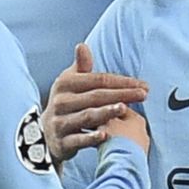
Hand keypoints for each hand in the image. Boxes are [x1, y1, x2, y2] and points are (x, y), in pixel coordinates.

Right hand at [43, 44, 146, 162]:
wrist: (46, 132)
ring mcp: (61, 122)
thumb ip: (81, 66)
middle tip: (143, 95)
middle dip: (121, 94)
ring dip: (106, 112)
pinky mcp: (62, 142)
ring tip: (124, 109)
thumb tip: (82, 46)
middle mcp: (61, 101)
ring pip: (87, 116)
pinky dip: (90, 138)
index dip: (121, 81)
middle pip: (95, 96)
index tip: (142, 85)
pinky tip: (105, 135)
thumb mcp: (70, 83)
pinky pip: (77, 140)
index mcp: (65, 84)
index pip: (98, 80)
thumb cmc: (67, 103)